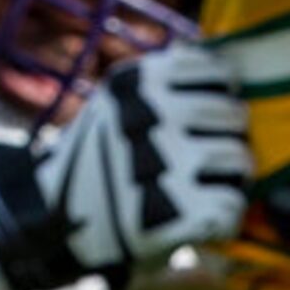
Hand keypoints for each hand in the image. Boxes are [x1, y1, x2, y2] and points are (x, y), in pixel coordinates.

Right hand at [0, 44, 250, 289]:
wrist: (51, 221)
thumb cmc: (100, 163)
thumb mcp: (117, 105)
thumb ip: (165, 86)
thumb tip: (235, 67)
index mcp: (136, 82)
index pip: (216, 70)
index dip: (223, 96)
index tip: (209, 118)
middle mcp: (148, 114)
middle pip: (233, 115)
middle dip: (230, 139)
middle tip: (212, 162)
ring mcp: (160, 162)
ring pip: (238, 159)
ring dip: (232, 180)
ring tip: (209, 190)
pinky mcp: (169, 211)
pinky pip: (231, 205)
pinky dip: (225, 218)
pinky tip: (204, 221)